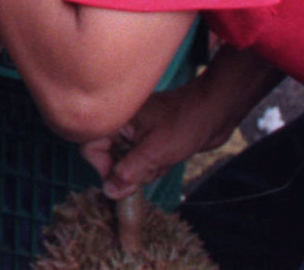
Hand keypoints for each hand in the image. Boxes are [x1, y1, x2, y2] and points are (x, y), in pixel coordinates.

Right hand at [80, 81, 237, 199]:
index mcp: (115, 118)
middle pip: (109, 157)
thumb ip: (127, 173)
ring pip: (126, 161)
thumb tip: (109, 191)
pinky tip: (167, 158)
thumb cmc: (183, 125)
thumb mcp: (153, 153)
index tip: (122, 179)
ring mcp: (134, 130)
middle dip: (130, 169)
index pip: (89, 146)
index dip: (102, 166)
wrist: (214, 113)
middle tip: (150, 166)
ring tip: (163, 159)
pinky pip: (139, 159)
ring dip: (144, 168)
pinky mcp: (146, 137)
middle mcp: (120, 124)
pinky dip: (151, 164)